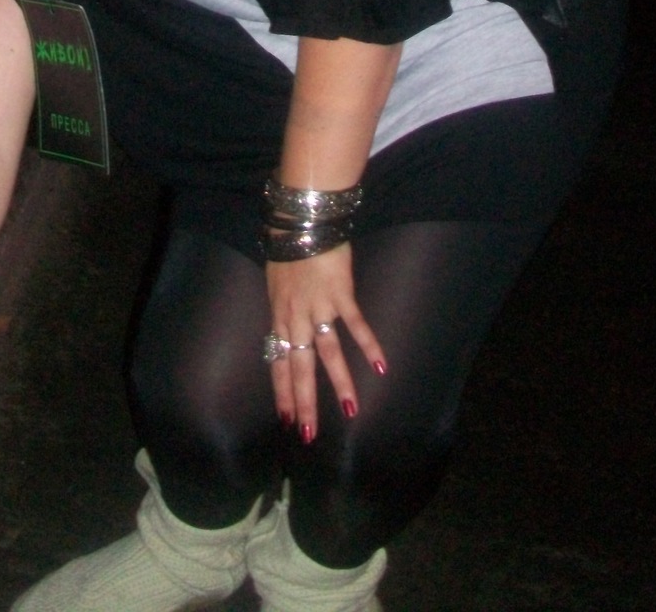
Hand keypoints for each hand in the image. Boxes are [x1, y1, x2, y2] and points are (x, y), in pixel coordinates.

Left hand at [265, 246, 385, 441]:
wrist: (300, 220)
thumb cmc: (286, 246)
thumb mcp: (276, 282)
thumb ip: (284, 309)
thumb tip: (288, 330)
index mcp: (279, 315)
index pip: (278, 362)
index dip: (282, 391)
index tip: (285, 419)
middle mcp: (296, 316)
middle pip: (300, 367)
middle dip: (304, 402)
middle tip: (308, 434)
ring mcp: (319, 306)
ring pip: (328, 352)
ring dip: (339, 383)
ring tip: (350, 410)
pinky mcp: (341, 293)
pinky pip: (355, 324)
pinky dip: (368, 345)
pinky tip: (380, 366)